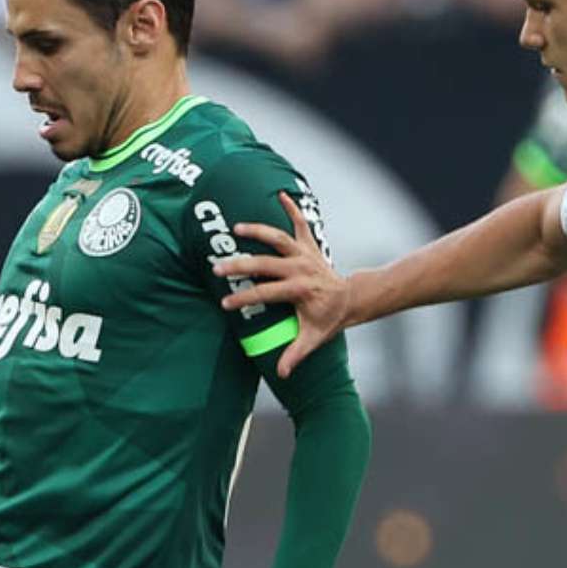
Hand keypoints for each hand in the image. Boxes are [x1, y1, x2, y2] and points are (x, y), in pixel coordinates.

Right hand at [213, 192, 350, 376]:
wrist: (350, 299)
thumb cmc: (328, 319)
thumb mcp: (313, 338)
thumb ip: (296, 354)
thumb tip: (283, 374)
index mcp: (299, 290)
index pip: (266, 294)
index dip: (244, 299)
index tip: (225, 305)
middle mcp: (301, 268)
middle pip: (266, 264)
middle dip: (241, 265)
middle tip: (217, 267)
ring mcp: (305, 254)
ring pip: (279, 238)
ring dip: (258, 230)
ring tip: (236, 227)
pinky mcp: (309, 245)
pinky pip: (300, 223)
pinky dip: (292, 207)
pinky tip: (280, 192)